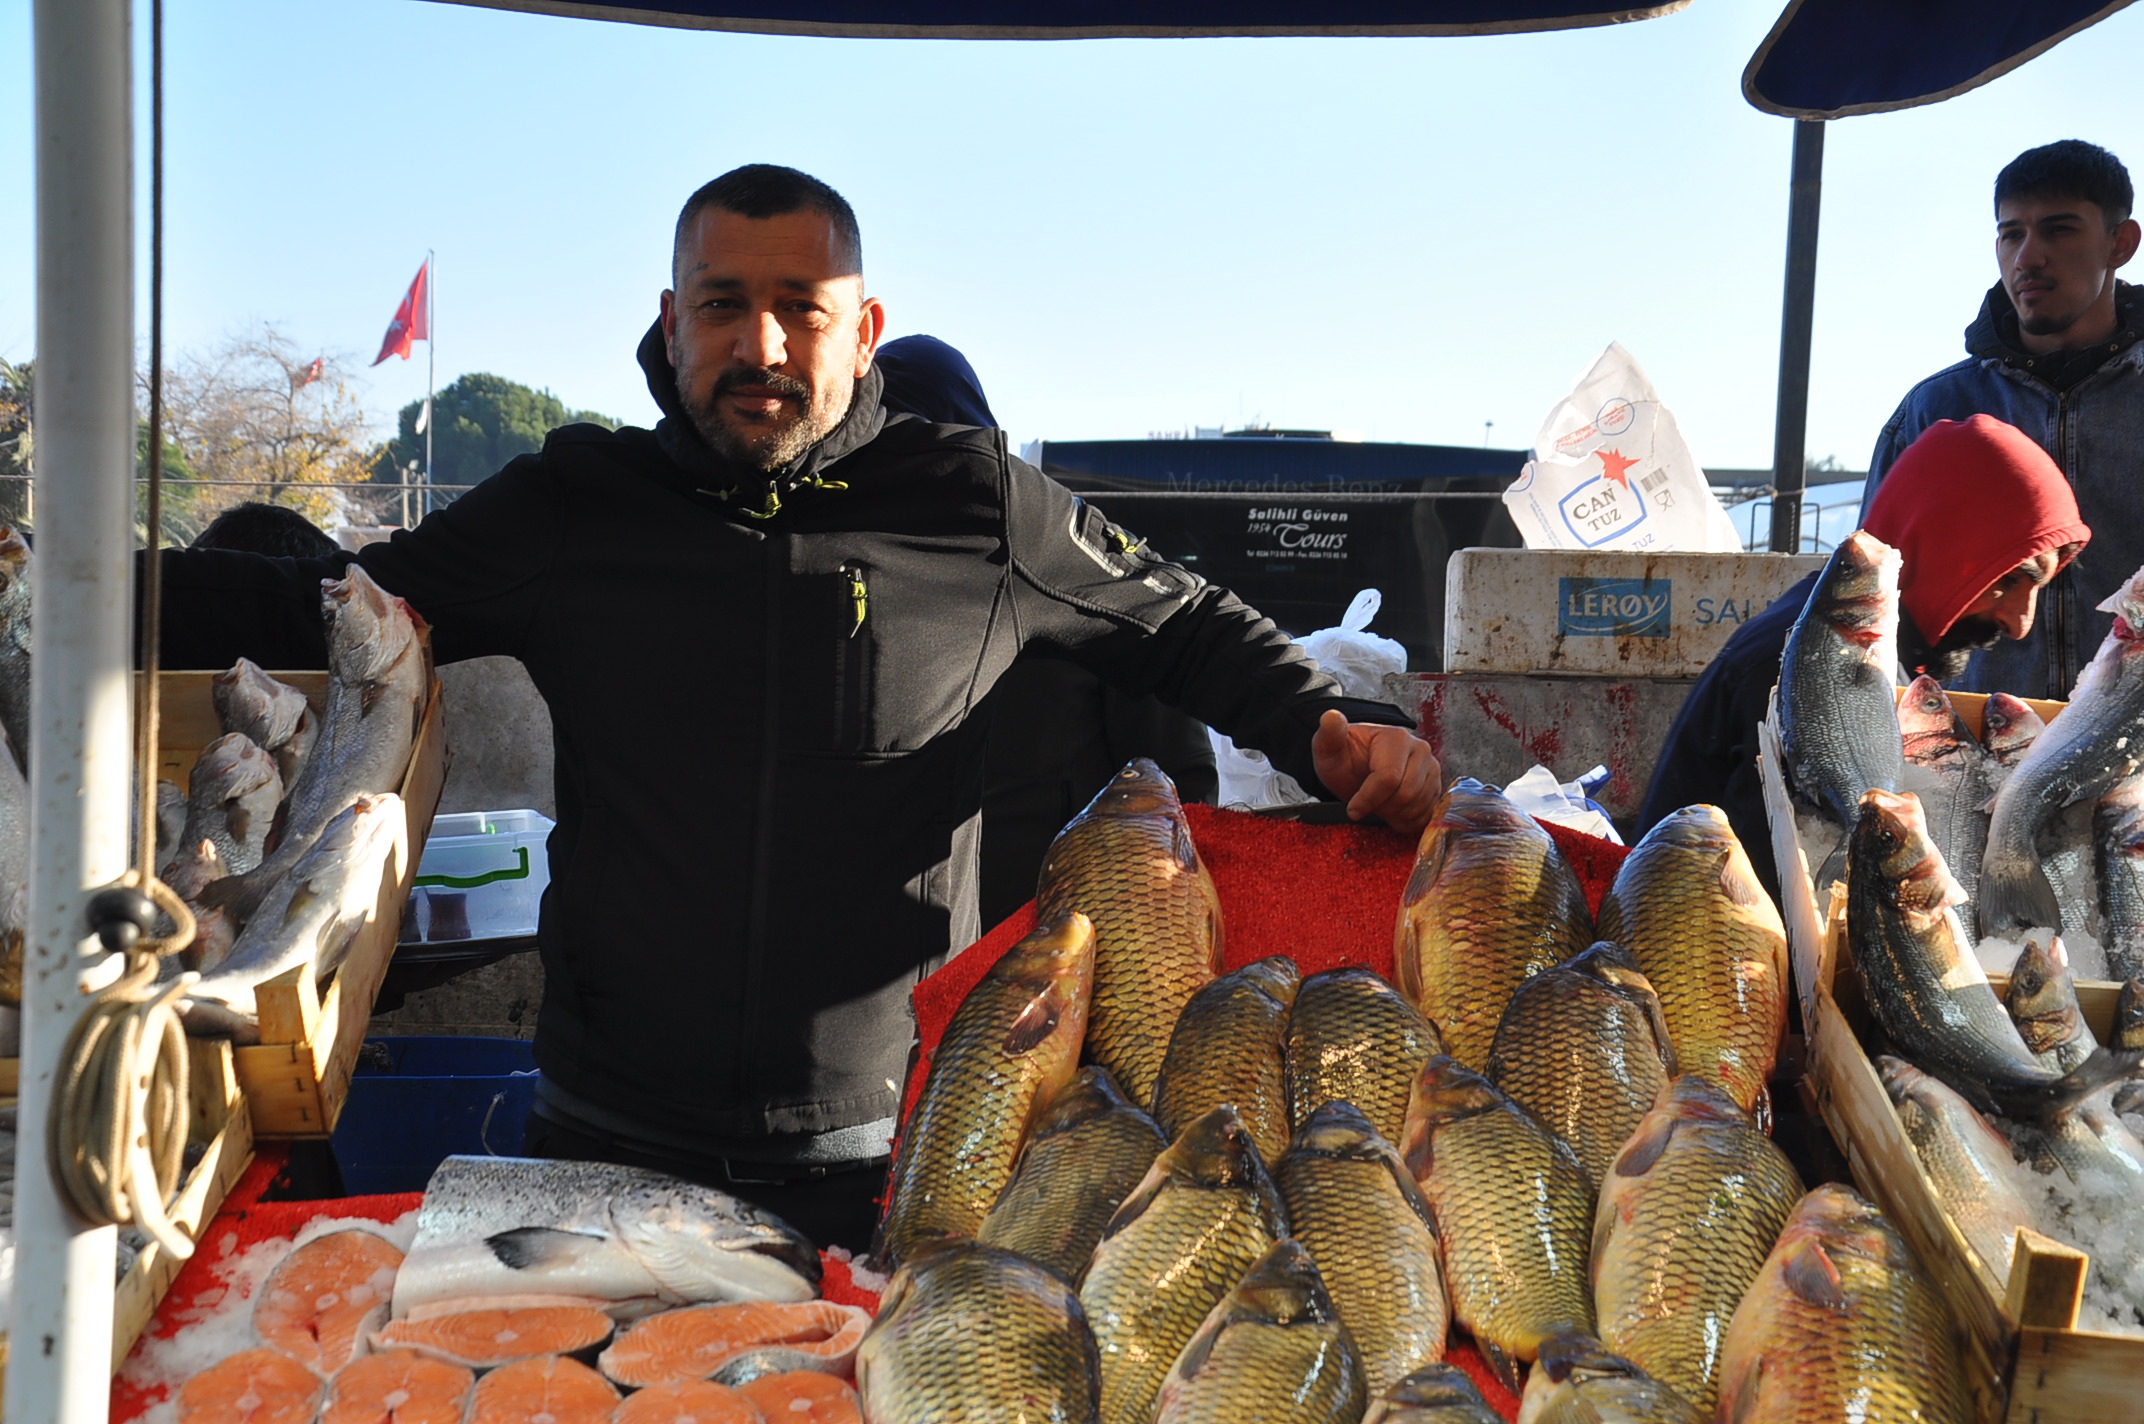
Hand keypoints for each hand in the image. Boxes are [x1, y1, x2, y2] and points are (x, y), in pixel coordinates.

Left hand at [1310, 709, 1442, 835]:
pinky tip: (1391, 812)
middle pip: (1406, 795)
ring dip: (1394, 815)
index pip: (1389, 778)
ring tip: (1378, 805)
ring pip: (1417, 807)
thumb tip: (1331, 716)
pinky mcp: (1436, 788)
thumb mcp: (1329, 748)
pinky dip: (1407, 821)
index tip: (1353, 809)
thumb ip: (1330, 734)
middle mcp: (1420, 750)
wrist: (1357, 768)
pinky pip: (1426, 815)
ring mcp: (1432, 770)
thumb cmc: (1344, 759)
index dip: (1368, 799)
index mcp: (1396, 738)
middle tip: (1367, 805)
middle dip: (1382, 807)